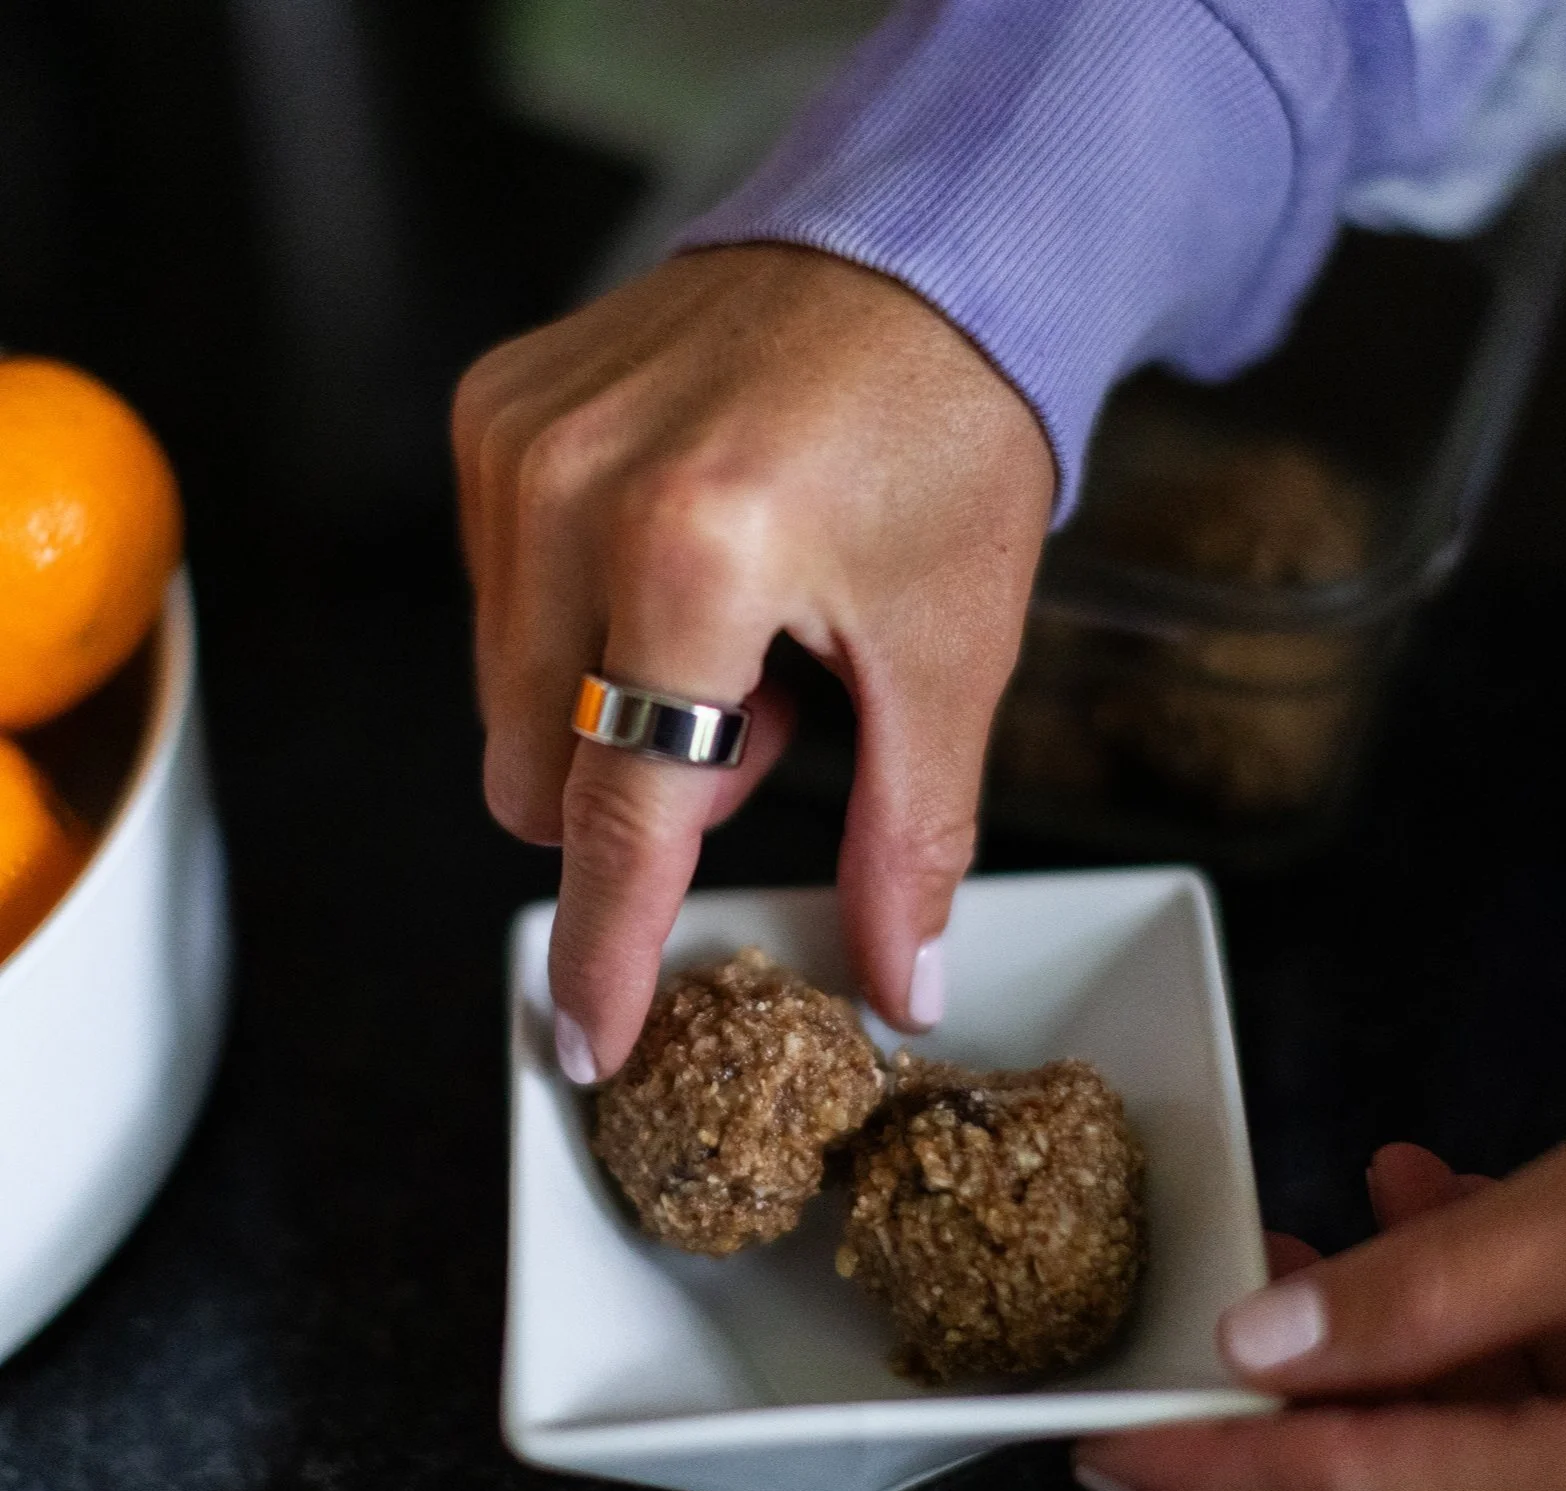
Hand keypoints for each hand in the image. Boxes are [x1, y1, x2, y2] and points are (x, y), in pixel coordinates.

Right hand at [451, 246, 1053, 1078]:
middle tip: (769, 712)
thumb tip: (897, 982)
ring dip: (620, 709)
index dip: (607, 948)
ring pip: (511, 699)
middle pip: (542, 773)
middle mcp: (574, 489)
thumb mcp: (948, 652)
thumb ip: (908, 835)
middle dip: (652, 791)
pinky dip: (587, 624)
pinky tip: (685, 567)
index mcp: (698, 553)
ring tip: (737, 631)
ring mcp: (518, 442)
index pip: (623, 813)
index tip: (586, 1040)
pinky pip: (502, 601)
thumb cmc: (951, 439)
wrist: (917, 255)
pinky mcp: (494, 412)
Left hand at [1076, 1100, 1565, 1490]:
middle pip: (1405, 1472)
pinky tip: (1480, 1221)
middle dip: (1308, 1362)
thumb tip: (1266, 1337)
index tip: (1096, 1442)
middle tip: (1238, 1264)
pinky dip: (1506, 1326)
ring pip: (1488, 1434)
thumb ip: (1436, 1283)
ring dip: (1413, 1315)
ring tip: (1372, 1202)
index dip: (1204, 1463)